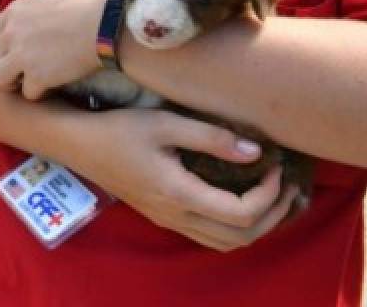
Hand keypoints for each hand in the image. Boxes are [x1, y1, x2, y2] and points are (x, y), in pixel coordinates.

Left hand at [0, 0, 110, 98]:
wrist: (107, 20)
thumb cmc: (90, 4)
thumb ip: (34, 11)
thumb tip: (36, 18)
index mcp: (15, 11)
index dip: (2, 46)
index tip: (16, 52)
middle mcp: (12, 32)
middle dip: (4, 66)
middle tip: (23, 71)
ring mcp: (22, 55)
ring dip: (12, 83)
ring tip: (30, 82)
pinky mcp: (38, 75)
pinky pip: (27, 93)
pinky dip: (39, 93)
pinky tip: (52, 87)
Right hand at [81, 108, 299, 250]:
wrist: (78, 144)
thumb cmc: (119, 129)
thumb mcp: (165, 123)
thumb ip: (211, 138)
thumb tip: (256, 152)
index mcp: (179, 194)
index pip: (241, 213)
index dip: (269, 195)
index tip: (276, 167)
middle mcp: (176, 216)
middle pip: (241, 238)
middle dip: (274, 215)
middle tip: (289, 186)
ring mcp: (169, 221)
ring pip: (226, 244)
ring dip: (257, 225)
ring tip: (273, 197)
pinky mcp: (163, 217)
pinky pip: (210, 236)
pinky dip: (236, 226)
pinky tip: (240, 199)